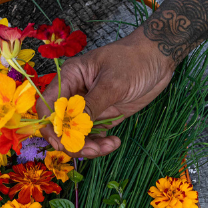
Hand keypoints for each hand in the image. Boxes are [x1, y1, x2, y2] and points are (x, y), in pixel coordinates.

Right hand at [35, 28, 176, 158]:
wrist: (159, 57)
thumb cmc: (134, 60)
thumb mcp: (112, 83)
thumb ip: (91, 105)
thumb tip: (73, 127)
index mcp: (69, 79)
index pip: (48, 106)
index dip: (51, 125)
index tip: (62, 140)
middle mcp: (74, 95)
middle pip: (60, 126)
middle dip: (72, 141)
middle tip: (91, 149)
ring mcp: (88, 108)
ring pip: (76, 135)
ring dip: (88, 146)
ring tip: (108, 146)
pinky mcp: (102, 117)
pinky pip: (93, 137)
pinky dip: (100, 145)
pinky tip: (114, 142)